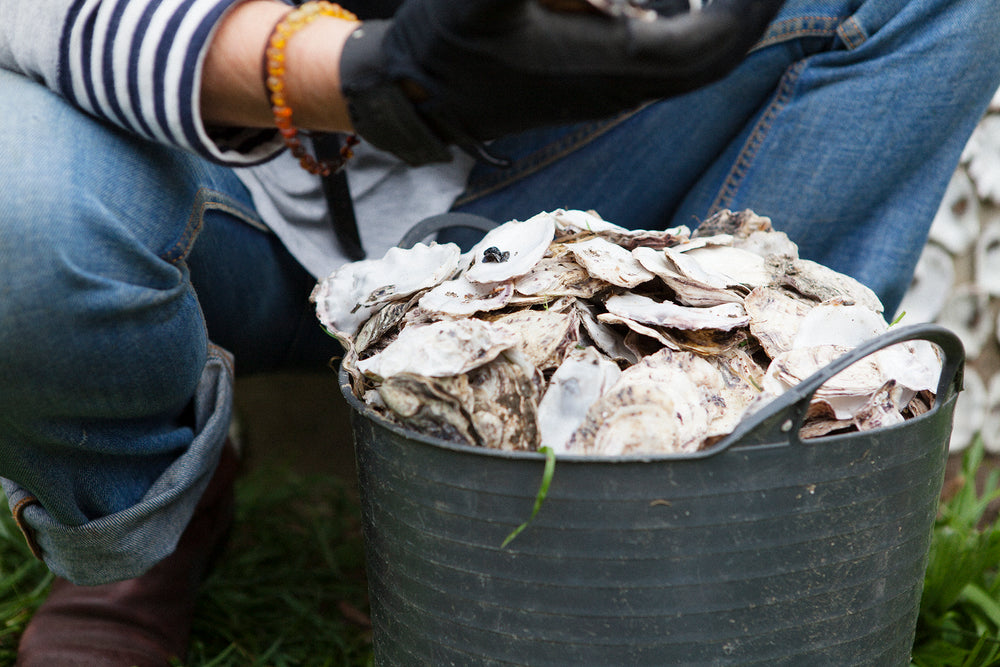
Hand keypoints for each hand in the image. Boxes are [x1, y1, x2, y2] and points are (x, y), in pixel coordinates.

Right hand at [339, 0, 784, 165]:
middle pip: (712, 58)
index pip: (706, 41)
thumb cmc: (448, 39)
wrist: (421, 95)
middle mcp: (622, 88)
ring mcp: (612, 94)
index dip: (748, 4)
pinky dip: (698, 32)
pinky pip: (670, 66)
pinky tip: (692, 1)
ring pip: (694, 65)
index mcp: (608, 66)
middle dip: (750, 12)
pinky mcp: (599, 89)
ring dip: (727, 24)